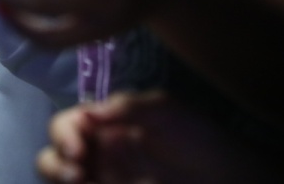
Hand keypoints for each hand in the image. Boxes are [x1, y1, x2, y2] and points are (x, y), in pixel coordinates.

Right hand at [39, 92, 283, 183]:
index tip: (78, 147)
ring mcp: (106, 180)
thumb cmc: (201, 140)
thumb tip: (88, 113)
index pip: (67, 125)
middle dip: (55, 163)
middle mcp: (99, 155)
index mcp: (107, 127)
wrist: (229, 178)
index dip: (63, 133)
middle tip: (77, 172)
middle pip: (53, 157)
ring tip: (80, 182)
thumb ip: (127, 106)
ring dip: (60, 178)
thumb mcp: (166, 111)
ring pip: (62, 180)